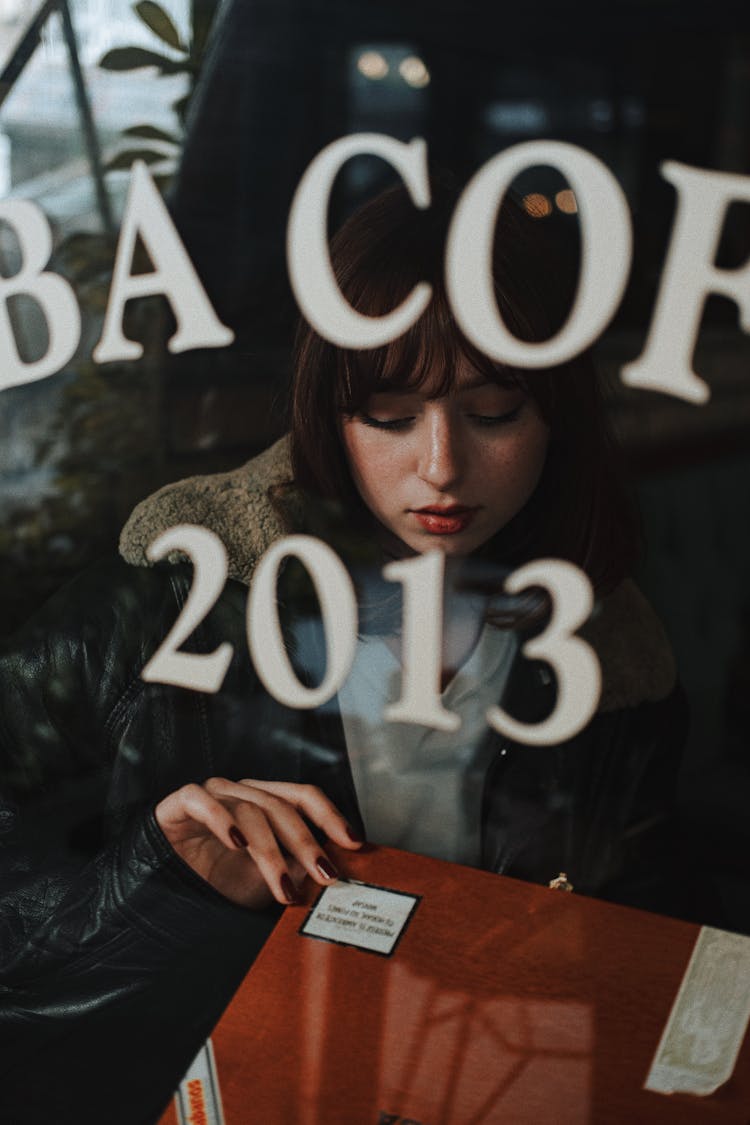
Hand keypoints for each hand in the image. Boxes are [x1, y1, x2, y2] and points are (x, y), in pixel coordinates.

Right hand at [155, 778, 362, 908]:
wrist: (164, 893)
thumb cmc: (217, 883)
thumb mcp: (265, 883)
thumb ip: (295, 873)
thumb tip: (331, 872)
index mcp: (264, 802)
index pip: (304, 796)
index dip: (331, 816)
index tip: (354, 842)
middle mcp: (241, 793)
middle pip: (281, 806)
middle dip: (307, 843)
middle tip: (325, 875)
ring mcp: (211, 795)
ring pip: (248, 811)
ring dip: (270, 852)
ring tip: (282, 888)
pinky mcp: (178, 804)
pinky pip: (200, 800)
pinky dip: (220, 819)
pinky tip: (236, 843)